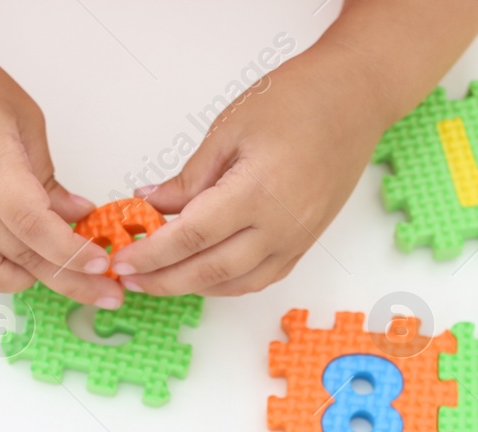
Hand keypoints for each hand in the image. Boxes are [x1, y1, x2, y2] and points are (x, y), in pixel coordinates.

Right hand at [0, 35, 123, 306]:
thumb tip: (76, 214)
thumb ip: (49, 177)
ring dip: (29, 282)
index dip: (68, 249)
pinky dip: (1, 273)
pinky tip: (28, 263)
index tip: (101, 261)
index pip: (31, 222)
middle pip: (20, 258)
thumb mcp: (25, 119)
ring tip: (62, 272)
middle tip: (108, 293)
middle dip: (71, 281)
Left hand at [109, 47, 391, 296]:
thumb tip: (152, 203)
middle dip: (164, 279)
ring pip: (236, 283)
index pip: (191, 237)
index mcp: (258, 193)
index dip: (152, 254)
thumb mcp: (229, 129)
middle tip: (130, 279)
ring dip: (193, 286)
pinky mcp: (305, 242)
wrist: (355, 100)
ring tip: (159, 279)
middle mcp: (281, 226)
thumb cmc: (297, 101)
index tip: (122, 260)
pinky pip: (261, 277)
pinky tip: (201, 275)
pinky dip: (226, 283)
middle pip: (210, 270)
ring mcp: (296, 239)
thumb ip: (190, 177)